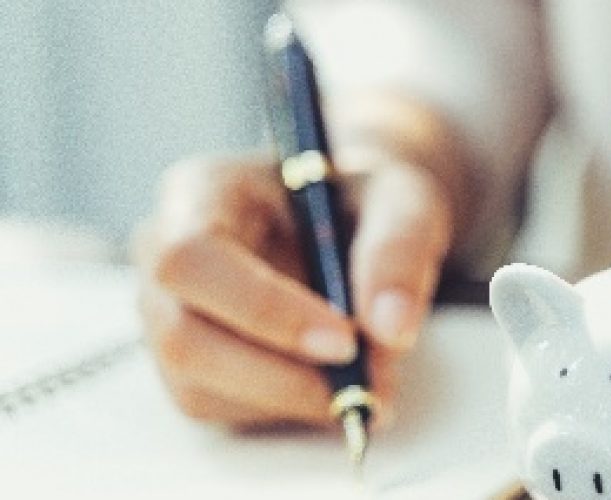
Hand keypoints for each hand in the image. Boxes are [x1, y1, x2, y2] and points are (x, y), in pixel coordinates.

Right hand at [134, 150, 451, 426]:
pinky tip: (339, 383)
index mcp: (202, 193)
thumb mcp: (402, 201)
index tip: (345, 342)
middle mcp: (163, 255)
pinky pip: (222, 409)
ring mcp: (167, 314)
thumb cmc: (366, 201)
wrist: (359, 222)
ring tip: (372, 380)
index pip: (193, 258)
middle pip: (184, 338)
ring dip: (293, 399)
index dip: (262, 309)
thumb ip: (398, 251)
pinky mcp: (190, 364)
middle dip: (280, 377)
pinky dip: (288, 409)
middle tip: (369, 385)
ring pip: (200, 387)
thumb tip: (391, 329)